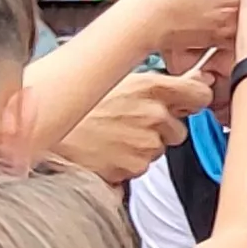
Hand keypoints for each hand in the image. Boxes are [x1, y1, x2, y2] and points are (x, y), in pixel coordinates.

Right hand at [54, 68, 211, 183]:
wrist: (46, 132)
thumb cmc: (76, 105)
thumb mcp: (116, 80)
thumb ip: (156, 84)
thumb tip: (194, 79)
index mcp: (150, 87)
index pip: (200, 93)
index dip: (194, 100)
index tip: (187, 102)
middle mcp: (153, 115)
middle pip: (179, 128)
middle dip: (161, 130)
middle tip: (130, 123)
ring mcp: (146, 143)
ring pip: (159, 150)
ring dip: (142, 147)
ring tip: (112, 136)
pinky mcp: (135, 168)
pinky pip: (141, 168)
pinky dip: (128, 164)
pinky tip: (107, 151)